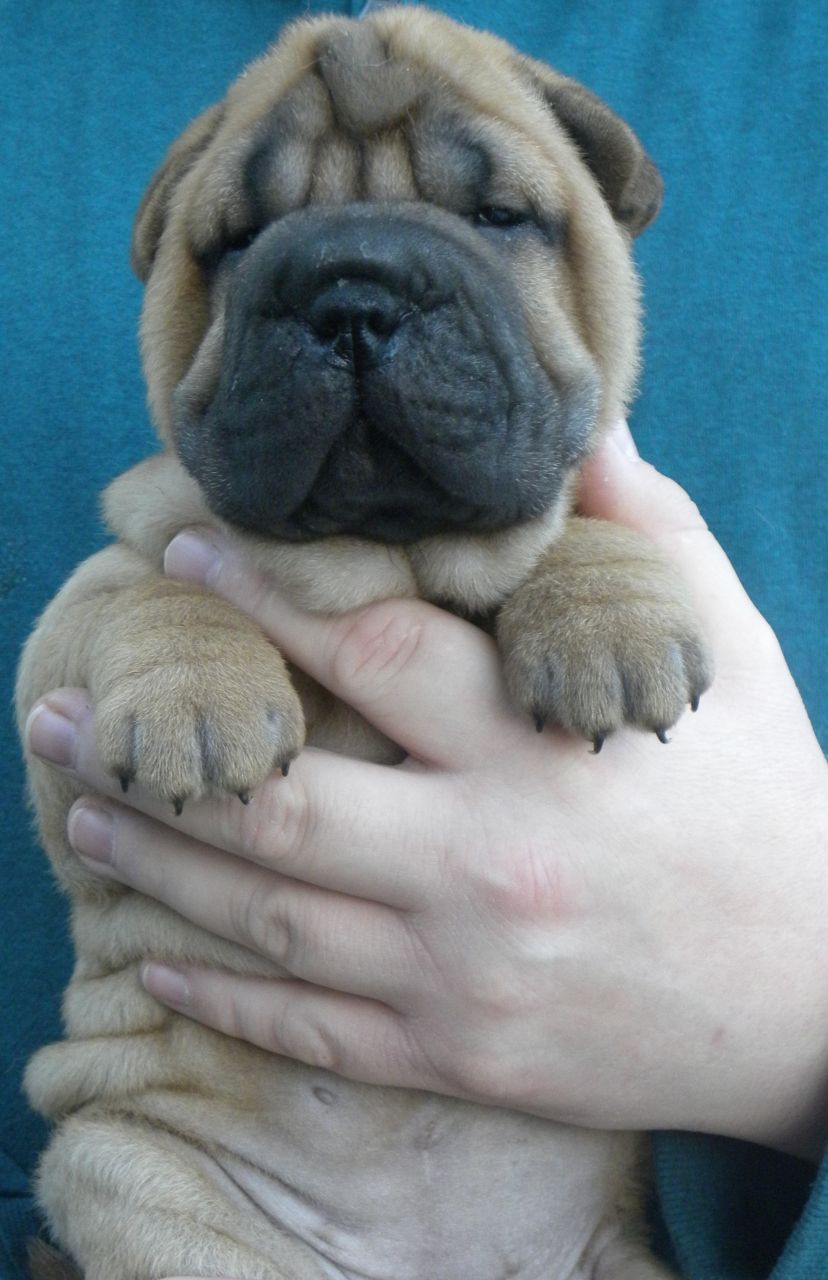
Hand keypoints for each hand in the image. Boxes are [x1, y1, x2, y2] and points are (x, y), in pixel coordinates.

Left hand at [27, 420, 827, 1159]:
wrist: (818, 998)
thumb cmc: (769, 808)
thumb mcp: (722, 652)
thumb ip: (645, 532)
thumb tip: (581, 427)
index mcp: (541, 747)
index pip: (371, 650)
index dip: (264, 594)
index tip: (185, 554)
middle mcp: (486, 860)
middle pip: (276, 800)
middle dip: (152, 754)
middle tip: (59, 716)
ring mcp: (463, 973)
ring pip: (268, 917)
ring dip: (153, 865)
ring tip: (77, 813)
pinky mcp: (462, 1056)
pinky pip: (311, 1033)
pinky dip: (219, 999)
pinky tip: (152, 965)